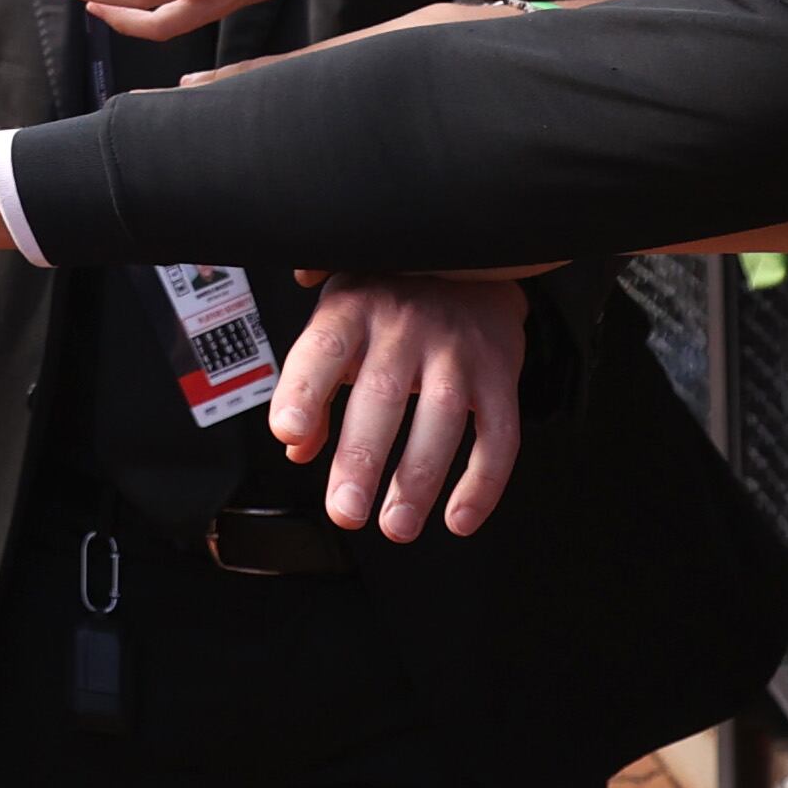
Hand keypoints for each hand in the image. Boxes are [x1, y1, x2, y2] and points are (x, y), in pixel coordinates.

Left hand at [272, 275, 526, 540]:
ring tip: (397, 526)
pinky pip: (499, 433)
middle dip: (362, 460)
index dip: (304, 390)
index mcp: (354, 309)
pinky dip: (483, 483)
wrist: (469, 261)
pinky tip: (459, 518)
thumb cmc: (390, 299)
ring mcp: (456, 348)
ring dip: (419, 479)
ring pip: (442, 416)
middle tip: (345, 512)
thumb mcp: (341, 322)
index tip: (288, 432)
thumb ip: (314, 382)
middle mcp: (405, 324)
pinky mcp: (499, 372)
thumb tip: (296, 446)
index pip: (323, 348)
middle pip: (382, 393)